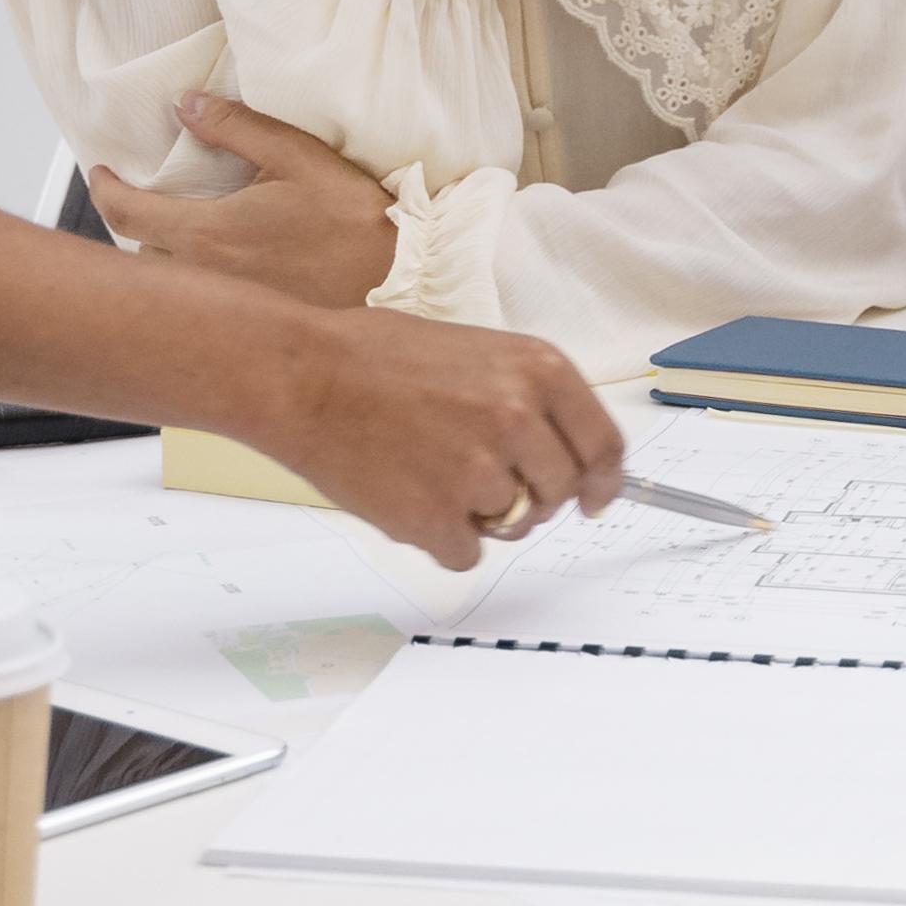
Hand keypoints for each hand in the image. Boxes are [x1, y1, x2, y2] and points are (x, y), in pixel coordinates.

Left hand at [88, 91, 403, 309]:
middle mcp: (207, 279)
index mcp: (208, 235)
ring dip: (164, 260)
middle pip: (140, 257)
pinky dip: (195, 286)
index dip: (103, 190)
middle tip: (144, 201)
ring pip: (169, 287)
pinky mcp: (251, 328)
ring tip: (181, 234)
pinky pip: (203, 306)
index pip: (125, 215)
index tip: (101, 173)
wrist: (404, 282)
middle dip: (136, 228)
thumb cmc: (355, 221)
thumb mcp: (298, 157)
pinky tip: (222, 270)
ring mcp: (227, 310)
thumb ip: (236, 127)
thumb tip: (185, 105)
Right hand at [235, 302, 625, 568]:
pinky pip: (465, 554)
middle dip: (528, 496)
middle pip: (558, 493)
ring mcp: (482, 472)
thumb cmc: (373, 358)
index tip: (594, 498)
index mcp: (538, 370)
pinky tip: (403, 494)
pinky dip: (438, 538)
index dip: (604, 480)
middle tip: (475, 477)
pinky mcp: (440, 519)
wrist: (301, 375)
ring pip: (510, 524)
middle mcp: (520, 418)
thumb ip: (526, 398)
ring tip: (423, 468)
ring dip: (474, 512)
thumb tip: (562, 453)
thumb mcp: (476, 352)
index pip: (604, 445)